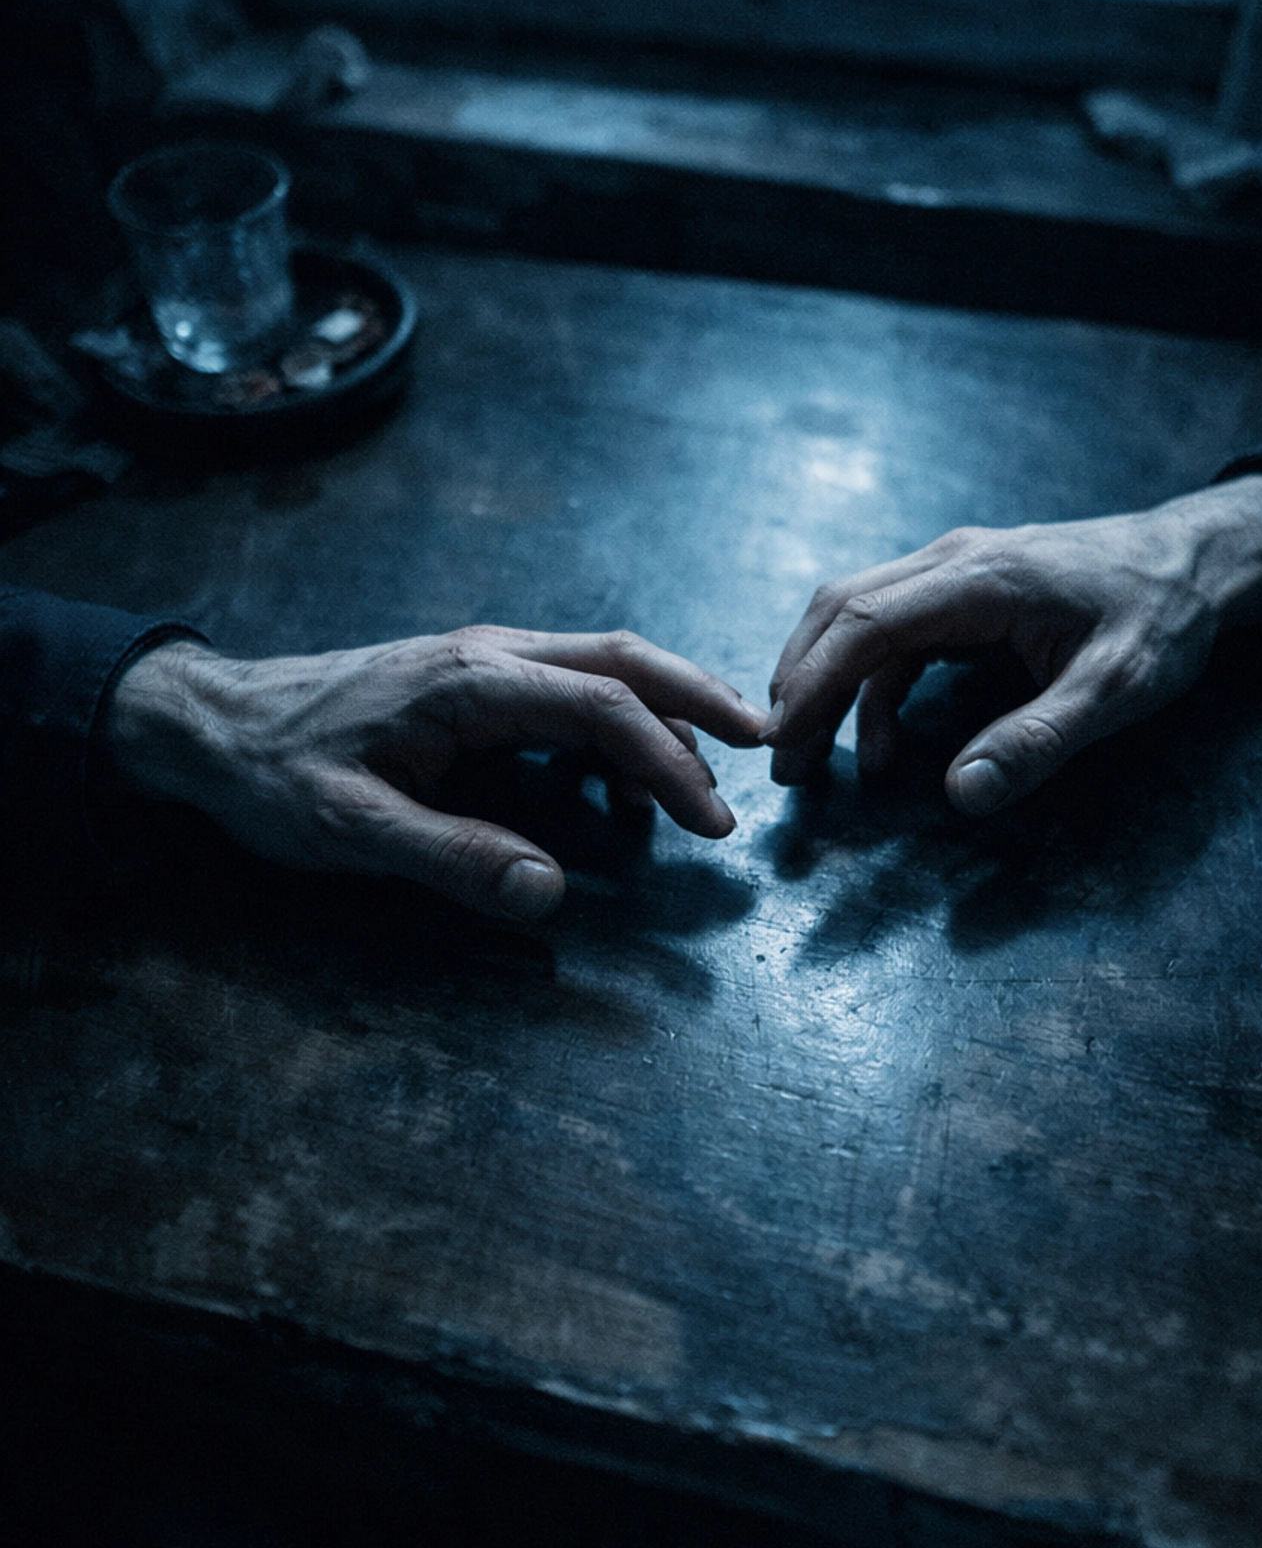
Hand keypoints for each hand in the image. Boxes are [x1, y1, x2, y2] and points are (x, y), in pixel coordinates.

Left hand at [105, 626, 769, 921]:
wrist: (209, 723)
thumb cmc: (273, 774)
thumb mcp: (351, 829)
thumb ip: (454, 860)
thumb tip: (552, 893)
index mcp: (472, 682)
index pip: (602, 707)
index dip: (669, 764)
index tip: (715, 823)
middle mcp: (489, 654)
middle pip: (622, 659)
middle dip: (699, 701)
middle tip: (765, 746)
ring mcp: (481, 660)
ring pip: (600, 666)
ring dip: (663, 711)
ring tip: (704, 780)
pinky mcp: (470, 679)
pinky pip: (567, 686)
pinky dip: (616, 722)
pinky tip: (620, 782)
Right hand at [763, 475, 1261, 813]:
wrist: (1196, 560)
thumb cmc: (1163, 618)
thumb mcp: (1116, 689)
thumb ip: (1038, 740)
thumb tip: (960, 794)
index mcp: (980, 579)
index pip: (866, 623)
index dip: (814, 683)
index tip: (781, 741)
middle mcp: (953, 561)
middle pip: (842, 609)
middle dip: (800, 684)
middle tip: (783, 763)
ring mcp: (956, 570)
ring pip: (858, 615)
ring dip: (827, 684)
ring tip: (812, 760)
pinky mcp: (965, 589)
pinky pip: (894, 629)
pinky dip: (871, 685)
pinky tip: (881, 744)